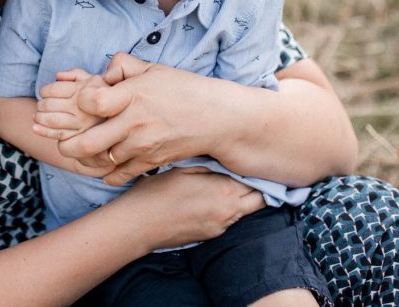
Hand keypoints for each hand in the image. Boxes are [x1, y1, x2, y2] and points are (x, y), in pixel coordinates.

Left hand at [33, 69, 106, 139]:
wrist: (128, 119)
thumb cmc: (109, 96)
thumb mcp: (97, 79)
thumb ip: (78, 74)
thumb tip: (58, 75)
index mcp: (86, 89)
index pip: (55, 89)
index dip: (45, 90)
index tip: (44, 92)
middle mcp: (84, 106)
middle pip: (50, 104)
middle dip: (41, 105)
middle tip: (40, 106)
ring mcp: (84, 123)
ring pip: (52, 120)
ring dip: (40, 118)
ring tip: (38, 116)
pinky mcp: (84, 138)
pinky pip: (59, 135)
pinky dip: (44, 132)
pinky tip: (36, 128)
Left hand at [52, 53, 218, 185]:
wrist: (216, 118)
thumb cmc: (184, 89)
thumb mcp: (153, 69)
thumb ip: (123, 66)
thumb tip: (102, 74)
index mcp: (133, 94)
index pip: (91, 101)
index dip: (81, 101)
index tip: (83, 101)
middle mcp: (135, 122)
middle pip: (88, 141)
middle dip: (68, 143)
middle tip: (63, 141)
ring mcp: (142, 145)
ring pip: (101, 160)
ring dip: (87, 158)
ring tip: (82, 151)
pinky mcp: (150, 161)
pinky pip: (119, 174)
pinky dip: (108, 173)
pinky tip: (105, 164)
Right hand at [122, 168, 264, 249]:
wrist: (139, 225)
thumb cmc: (156, 192)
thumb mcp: (183, 168)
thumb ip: (209, 166)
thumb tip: (225, 161)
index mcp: (223, 189)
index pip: (254, 180)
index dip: (252, 171)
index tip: (247, 164)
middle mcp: (228, 210)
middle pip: (258, 199)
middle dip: (255, 188)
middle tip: (245, 176)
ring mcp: (221, 226)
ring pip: (245, 211)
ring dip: (241, 199)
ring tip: (226, 187)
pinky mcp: (211, 236)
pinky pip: (229, 221)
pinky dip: (227, 210)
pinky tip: (211, 201)